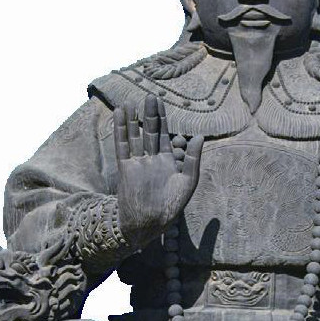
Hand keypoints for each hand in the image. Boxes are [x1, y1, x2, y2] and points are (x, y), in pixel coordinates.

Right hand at [113, 95, 202, 240]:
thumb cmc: (170, 208)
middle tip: (150, 96)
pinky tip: (120, 115)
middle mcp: (152, 161)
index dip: (164, 119)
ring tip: (130, 102)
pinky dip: (121, 130)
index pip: (166, 136)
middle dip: (150, 115)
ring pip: (135, 136)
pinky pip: (122, 145)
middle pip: (151, 132)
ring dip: (133, 120)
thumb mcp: (187, 183)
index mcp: (168, 163)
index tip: (161, 102)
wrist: (147, 224)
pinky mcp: (125, 168)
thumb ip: (192, 160)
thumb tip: (199, 136)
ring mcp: (138, 163)